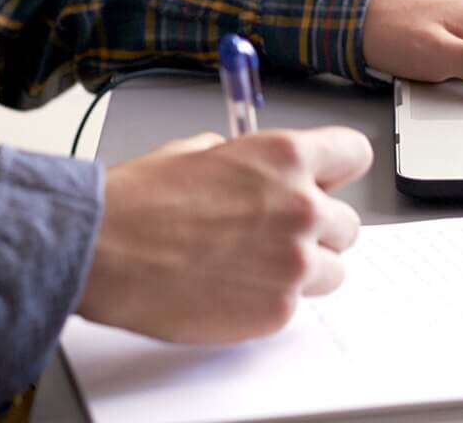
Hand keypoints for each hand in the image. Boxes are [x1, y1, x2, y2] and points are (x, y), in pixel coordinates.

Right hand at [77, 126, 371, 342]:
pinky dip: (271, 300)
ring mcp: (293, 263)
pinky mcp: (277, 311)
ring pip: (333, 269)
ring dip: (304, 267)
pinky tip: (232, 288)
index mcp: (287, 157)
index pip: (355, 154)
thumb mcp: (206, 150)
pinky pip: (296, 305)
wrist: (107, 250)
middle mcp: (301, 207)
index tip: (326, 179)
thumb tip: (267, 173)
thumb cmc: (144, 199)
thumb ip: (254, 162)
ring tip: (255, 264)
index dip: (337, 168)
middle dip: (318, 227)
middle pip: (348, 221)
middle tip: (279, 230)